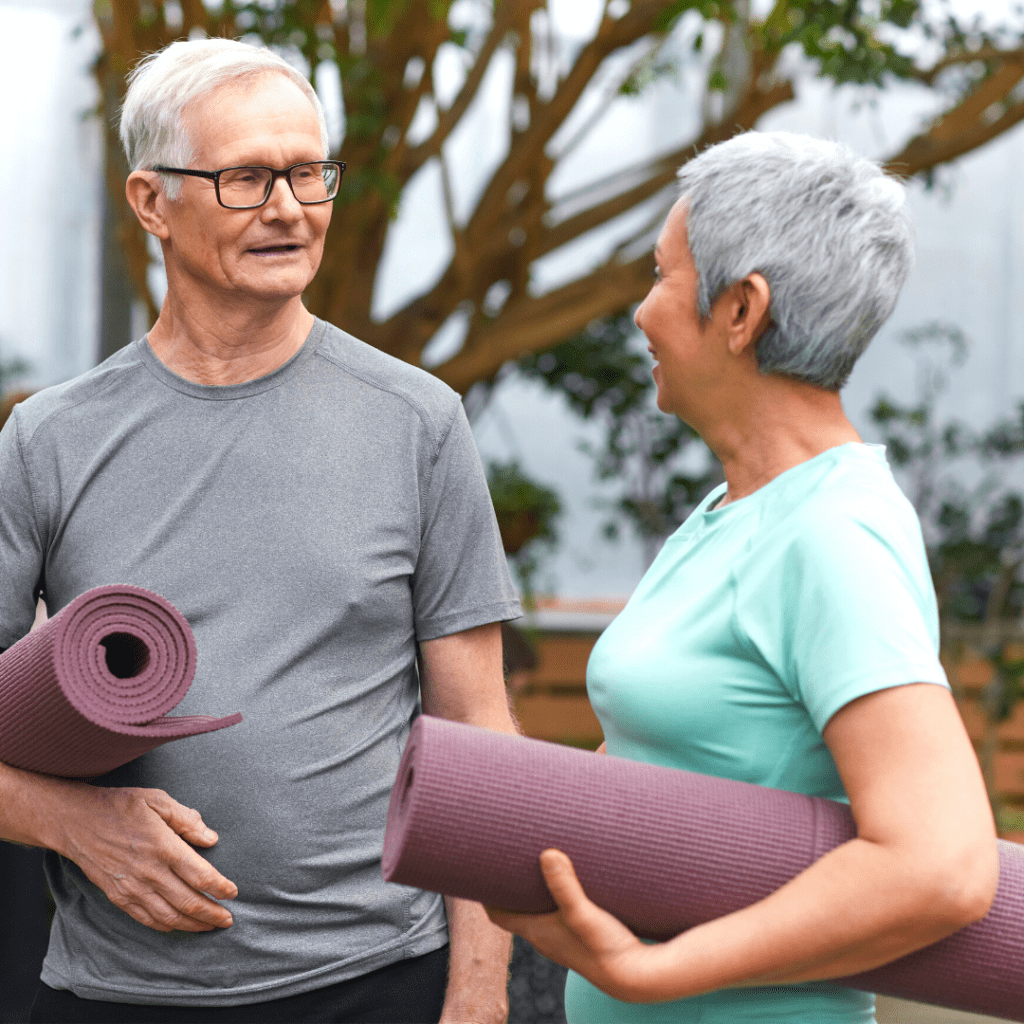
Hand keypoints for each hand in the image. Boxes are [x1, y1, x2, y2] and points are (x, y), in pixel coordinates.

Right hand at [55, 785, 237, 932]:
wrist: (76, 822)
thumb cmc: (120, 807)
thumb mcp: (157, 800)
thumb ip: (187, 819)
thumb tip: (211, 838)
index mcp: (164, 848)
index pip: (200, 876)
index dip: (220, 888)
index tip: (233, 893)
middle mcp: (150, 873)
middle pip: (188, 902)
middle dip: (212, 914)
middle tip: (228, 920)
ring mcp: (132, 888)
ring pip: (168, 916)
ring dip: (192, 925)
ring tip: (209, 927)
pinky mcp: (118, 897)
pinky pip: (145, 919)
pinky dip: (165, 926)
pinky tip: (177, 926)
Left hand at [486, 849, 659, 1002]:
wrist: (636, 977)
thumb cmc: (606, 948)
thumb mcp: (583, 913)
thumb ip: (565, 886)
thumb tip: (546, 853)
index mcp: (536, 931)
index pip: (497, 914)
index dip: (485, 894)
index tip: (479, 869)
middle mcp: (544, 937)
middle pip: (515, 911)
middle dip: (509, 887)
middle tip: (507, 857)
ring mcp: (562, 940)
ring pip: (537, 913)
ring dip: (532, 893)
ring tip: (534, 864)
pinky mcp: (580, 939)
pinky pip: (556, 915)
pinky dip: (553, 899)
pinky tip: (567, 884)